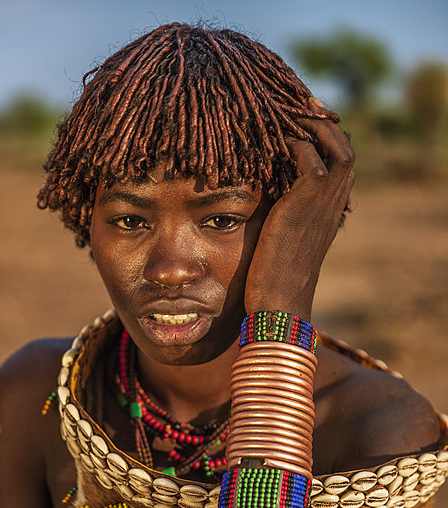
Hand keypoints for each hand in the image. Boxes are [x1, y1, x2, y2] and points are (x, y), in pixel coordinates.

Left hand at [244, 98, 354, 319]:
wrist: (278, 302)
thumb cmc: (273, 281)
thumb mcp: (281, 244)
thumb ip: (281, 220)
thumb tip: (261, 209)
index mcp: (329, 213)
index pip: (340, 164)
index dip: (327, 141)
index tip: (306, 123)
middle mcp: (332, 204)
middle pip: (345, 148)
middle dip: (325, 123)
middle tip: (302, 106)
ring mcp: (322, 203)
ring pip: (337, 146)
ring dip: (315, 126)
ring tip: (290, 114)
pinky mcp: (304, 202)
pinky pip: (310, 157)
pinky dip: (296, 143)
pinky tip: (274, 142)